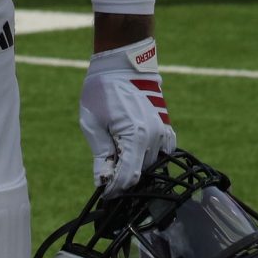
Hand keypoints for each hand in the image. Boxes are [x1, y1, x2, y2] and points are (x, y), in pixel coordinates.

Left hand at [78, 38, 174, 195]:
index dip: (115, 189)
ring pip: (151, 165)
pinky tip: (133, 153)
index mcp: (135, 136)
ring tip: (116, 162)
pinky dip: (148, 158)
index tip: (104, 194)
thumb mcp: (92, 123)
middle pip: (141, 173)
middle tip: (107, 179)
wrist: (122, 64)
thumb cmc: (102, 90)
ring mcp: (163, 131)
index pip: (128, 176)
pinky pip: (162, 152)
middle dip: (124, 180)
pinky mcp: (166, 125)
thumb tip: (103, 182)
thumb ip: (101, 154)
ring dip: (136, 168)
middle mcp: (154, 136)